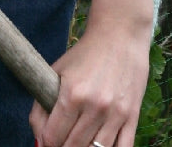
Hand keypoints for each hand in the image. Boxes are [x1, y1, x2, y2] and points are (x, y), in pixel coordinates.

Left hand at [28, 18, 150, 146]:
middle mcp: (94, 107)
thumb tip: (39, 139)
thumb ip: (42, 105)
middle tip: (62, 139)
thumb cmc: (85, 54)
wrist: (119, 35)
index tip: (47, 138)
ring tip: (79, 140)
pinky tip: (98, 145)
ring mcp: (115, 114)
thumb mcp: (57, 72)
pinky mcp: (132, 116)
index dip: (46, 141)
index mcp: (72, 94)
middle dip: (62, 146)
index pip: (52, 137)